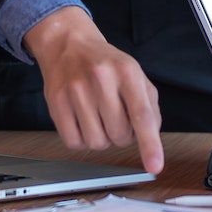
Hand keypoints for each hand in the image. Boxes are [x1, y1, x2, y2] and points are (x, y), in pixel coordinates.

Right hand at [24, 7, 164, 173]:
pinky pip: (74, 142)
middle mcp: (100, 78)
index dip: (150, 144)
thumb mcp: (135, 74)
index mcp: (127, 71)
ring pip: (97, 143)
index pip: (141, 114)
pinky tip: (82, 120)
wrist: (68, 44)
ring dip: (101, 138)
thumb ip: (149, 105)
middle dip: (122, 134)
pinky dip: (81, 139)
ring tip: (98, 116)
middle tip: (115, 116)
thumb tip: (150, 138)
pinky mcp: (56, 102)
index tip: (155, 166)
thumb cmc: (106, 63)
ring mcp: (75, 90)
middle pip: (119, 135)